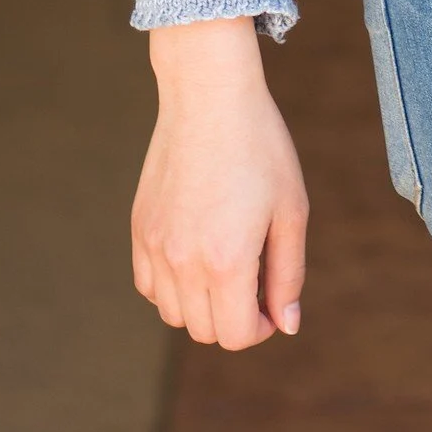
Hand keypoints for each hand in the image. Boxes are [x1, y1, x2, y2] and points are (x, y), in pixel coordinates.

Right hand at [131, 17, 308, 348]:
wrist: (210, 97)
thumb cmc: (260, 148)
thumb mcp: (291, 211)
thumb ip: (288, 275)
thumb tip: (287, 324)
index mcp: (227, 260)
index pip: (236, 335)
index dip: (262, 328)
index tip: (274, 303)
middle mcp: (184, 261)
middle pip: (205, 330)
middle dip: (236, 320)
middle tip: (256, 282)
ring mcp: (156, 246)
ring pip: (174, 313)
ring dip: (203, 305)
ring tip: (228, 266)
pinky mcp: (140, 229)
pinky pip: (150, 285)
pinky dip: (173, 287)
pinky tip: (198, 256)